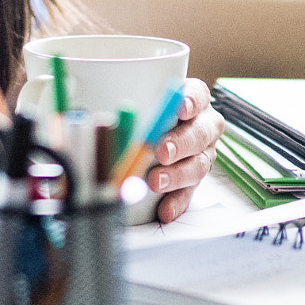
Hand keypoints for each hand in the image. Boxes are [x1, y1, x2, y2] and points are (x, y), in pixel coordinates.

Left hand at [145, 78, 224, 223]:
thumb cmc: (143, 114)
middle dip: (180, 143)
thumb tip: (101, 118)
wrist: (149, 136)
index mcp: (193, 100)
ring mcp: (203, 154)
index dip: (191, 100)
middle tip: (161, 152)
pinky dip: (176, 202)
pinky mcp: (195, 180)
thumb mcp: (138, 104)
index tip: (179, 108)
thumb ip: (131, 107)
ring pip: (199, 165)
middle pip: (200, 132)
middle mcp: (203, 126)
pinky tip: (164, 209)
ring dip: (176, 175)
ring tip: (155, 181)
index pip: (198, 94)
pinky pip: (189, 193)